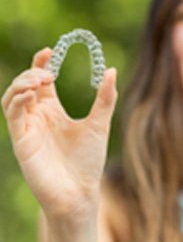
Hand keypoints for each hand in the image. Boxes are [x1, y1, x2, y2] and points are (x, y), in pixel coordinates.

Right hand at [1, 47, 117, 219]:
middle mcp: (38, 117)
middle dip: (32, 72)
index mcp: (53, 111)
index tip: (50, 50)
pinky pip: (12, 115)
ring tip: (41, 79)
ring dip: (22, 83)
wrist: (80, 191)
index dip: (41, 63)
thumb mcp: (99, 123)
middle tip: (49, 72)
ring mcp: (28, 128)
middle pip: (24, 85)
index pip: (41, 81)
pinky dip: (18, 100)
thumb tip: (111, 69)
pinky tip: (32, 94)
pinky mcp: (21, 141)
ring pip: (12, 97)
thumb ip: (105, 98)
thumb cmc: (88, 160)